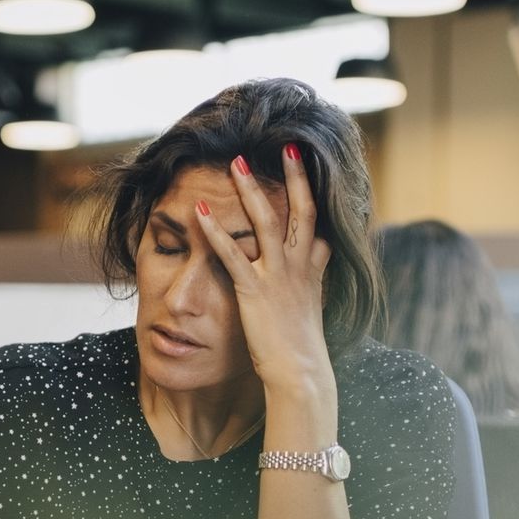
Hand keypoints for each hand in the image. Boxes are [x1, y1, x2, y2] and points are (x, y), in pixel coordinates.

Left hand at [195, 146, 334, 393]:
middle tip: (288, 145)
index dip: (316, 193)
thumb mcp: (311, 308)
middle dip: (295, 176)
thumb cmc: (301, 348)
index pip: (319, 224)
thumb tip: (314, 267)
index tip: (310, 166)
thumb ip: (310, 283)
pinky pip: (232, 254)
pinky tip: (199, 211)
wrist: (302, 373)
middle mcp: (300, 267)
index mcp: (312, 270)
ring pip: (268, 222)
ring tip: (236, 162)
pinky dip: (215, 231)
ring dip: (251, 190)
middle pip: (302, 210)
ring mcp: (279, 276)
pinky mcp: (255, 291)